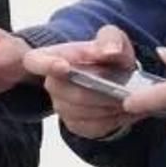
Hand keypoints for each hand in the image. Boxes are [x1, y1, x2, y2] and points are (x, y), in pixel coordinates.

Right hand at [24, 25, 140, 139]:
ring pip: (84, 112)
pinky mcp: (76, 125)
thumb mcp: (113, 39)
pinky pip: (94, 127)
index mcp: (52, 56)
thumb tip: (109, 51)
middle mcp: (52, 84)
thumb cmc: (107, 55)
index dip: (47, 65)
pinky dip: (114, 120)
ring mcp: (62, 107)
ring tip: (130, 99)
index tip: (65, 67)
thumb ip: (111, 39)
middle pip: (70, 92)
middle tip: (126, 89)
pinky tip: (127, 110)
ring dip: (109, 107)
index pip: (35, 61)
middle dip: (100, 92)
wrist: (114, 78)